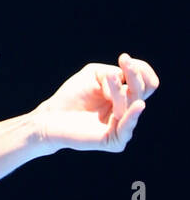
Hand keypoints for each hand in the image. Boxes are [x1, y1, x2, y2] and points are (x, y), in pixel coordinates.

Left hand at [32, 53, 158, 152]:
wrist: (51, 116)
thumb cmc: (72, 95)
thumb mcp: (94, 74)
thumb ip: (113, 74)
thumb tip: (125, 85)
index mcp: (127, 97)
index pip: (148, 83)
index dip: (141, 70)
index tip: (124, 58)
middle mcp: (129, 112)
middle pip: (143, 91)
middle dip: (134, 75)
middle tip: (124, 60)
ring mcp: (123, 127)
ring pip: (132, 104)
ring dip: (119, 89)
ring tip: (109, 76)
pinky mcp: (114, 141)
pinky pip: (127, 128)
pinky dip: (131, 115)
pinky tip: (137, 104)